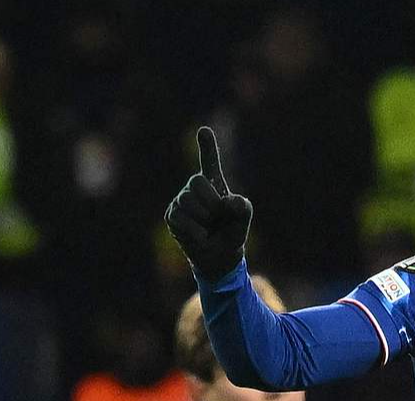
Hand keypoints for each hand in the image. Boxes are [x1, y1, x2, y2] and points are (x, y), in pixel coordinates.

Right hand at [165, 126, 252, 277]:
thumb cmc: (231, 232)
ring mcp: (181, 201)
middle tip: (217, 216)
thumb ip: (242, 206)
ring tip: (208, 228)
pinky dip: (196, 230)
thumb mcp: (243, 218)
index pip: (209, 161)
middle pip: (196, 181)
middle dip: (211, 201)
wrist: (220, 256)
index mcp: (214, 183)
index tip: (204, 131)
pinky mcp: (171, 216)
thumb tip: (228, 200)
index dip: (207, 146)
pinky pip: (181, 218)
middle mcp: (194, 188)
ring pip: (187, 200)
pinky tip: (201, 236)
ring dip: (203, 218)